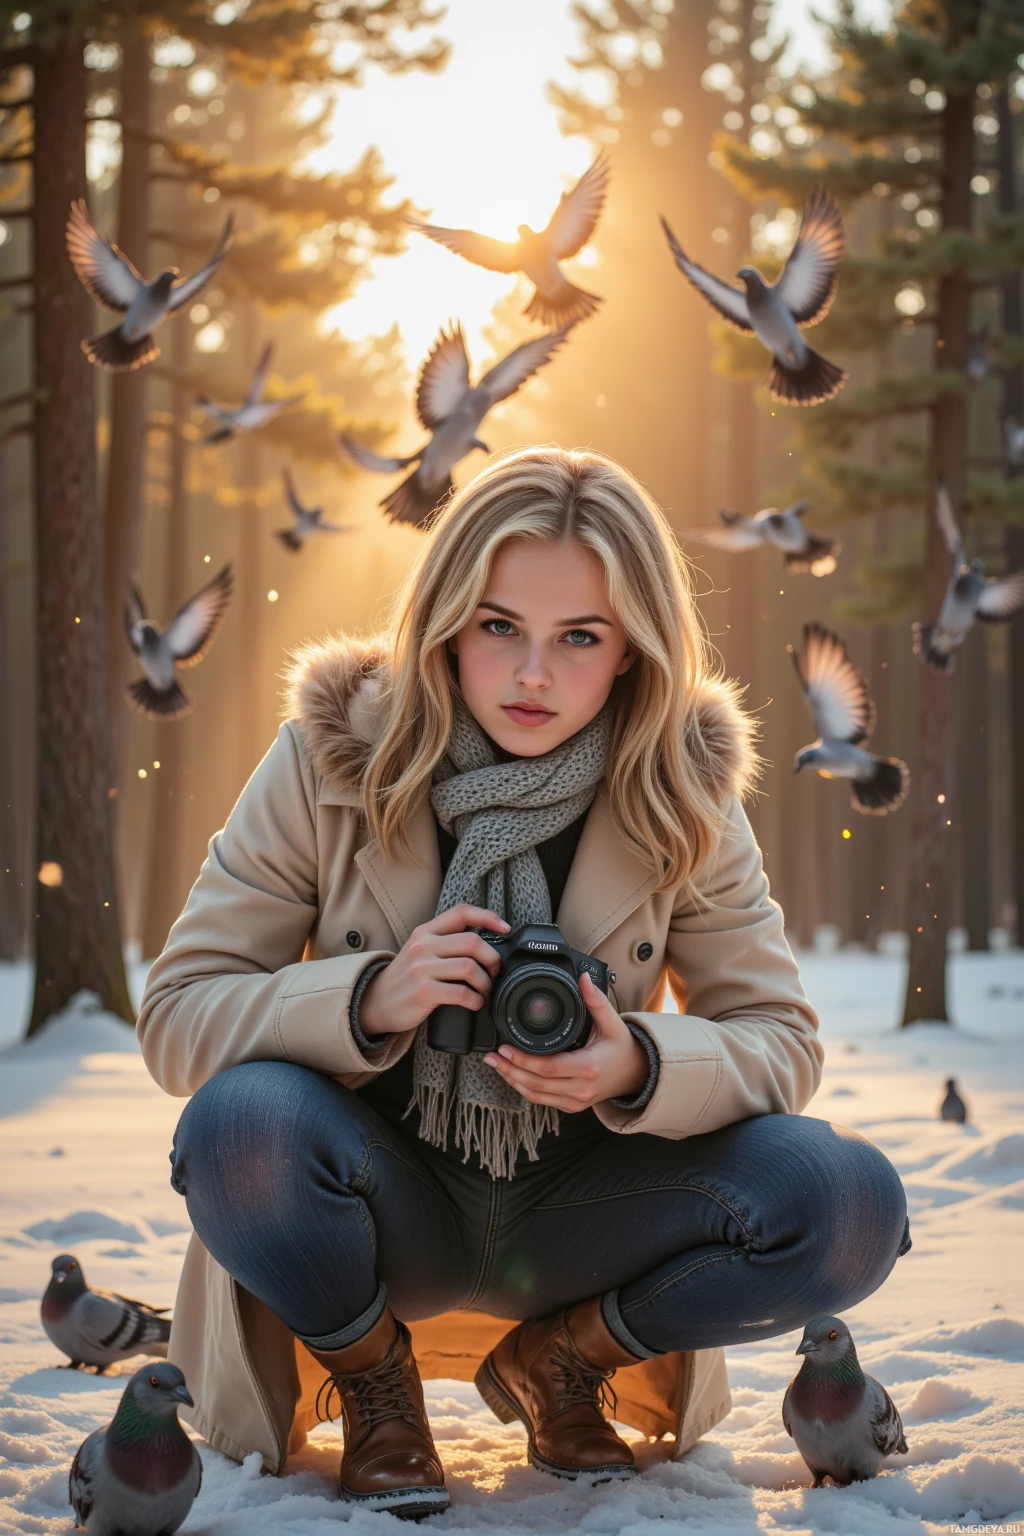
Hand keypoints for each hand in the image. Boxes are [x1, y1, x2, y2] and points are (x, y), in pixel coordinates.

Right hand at [358, 904, 509, 1036]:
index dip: (488, 917)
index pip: (461, 912)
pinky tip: (474, 1003)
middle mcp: (423, 946)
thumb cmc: (405, 977)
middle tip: (494, 971)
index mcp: (425, 931)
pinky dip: (475, 1000)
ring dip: (486, 982)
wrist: (376, 1001)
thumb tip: (483, 942)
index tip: (505, 929)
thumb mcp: (419, 950)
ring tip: (484, 990)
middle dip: (493, 959)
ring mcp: (422, 968)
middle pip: (473, 942)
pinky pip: (462, 993)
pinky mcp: (424, 991)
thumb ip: (444, 941)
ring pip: (470, 968)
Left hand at [483, 970, 649, 1110]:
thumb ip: (596, 1001)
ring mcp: (576, 1101)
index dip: (523, 1059)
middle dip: (510, 1070)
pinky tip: (512, 1076)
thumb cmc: (623, 1048)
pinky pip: (543, 1101)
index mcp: (588, 1067)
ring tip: (496, 1065)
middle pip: (536, 1084)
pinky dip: (525, 1089)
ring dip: (513, 1080)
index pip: (548, 1067)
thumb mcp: (612, 1023)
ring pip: (536, 1095)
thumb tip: (583, 979)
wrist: (637, 1074)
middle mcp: (581, 1088)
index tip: (505, 1046)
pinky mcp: (572, 1106)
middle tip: (492, 1056)